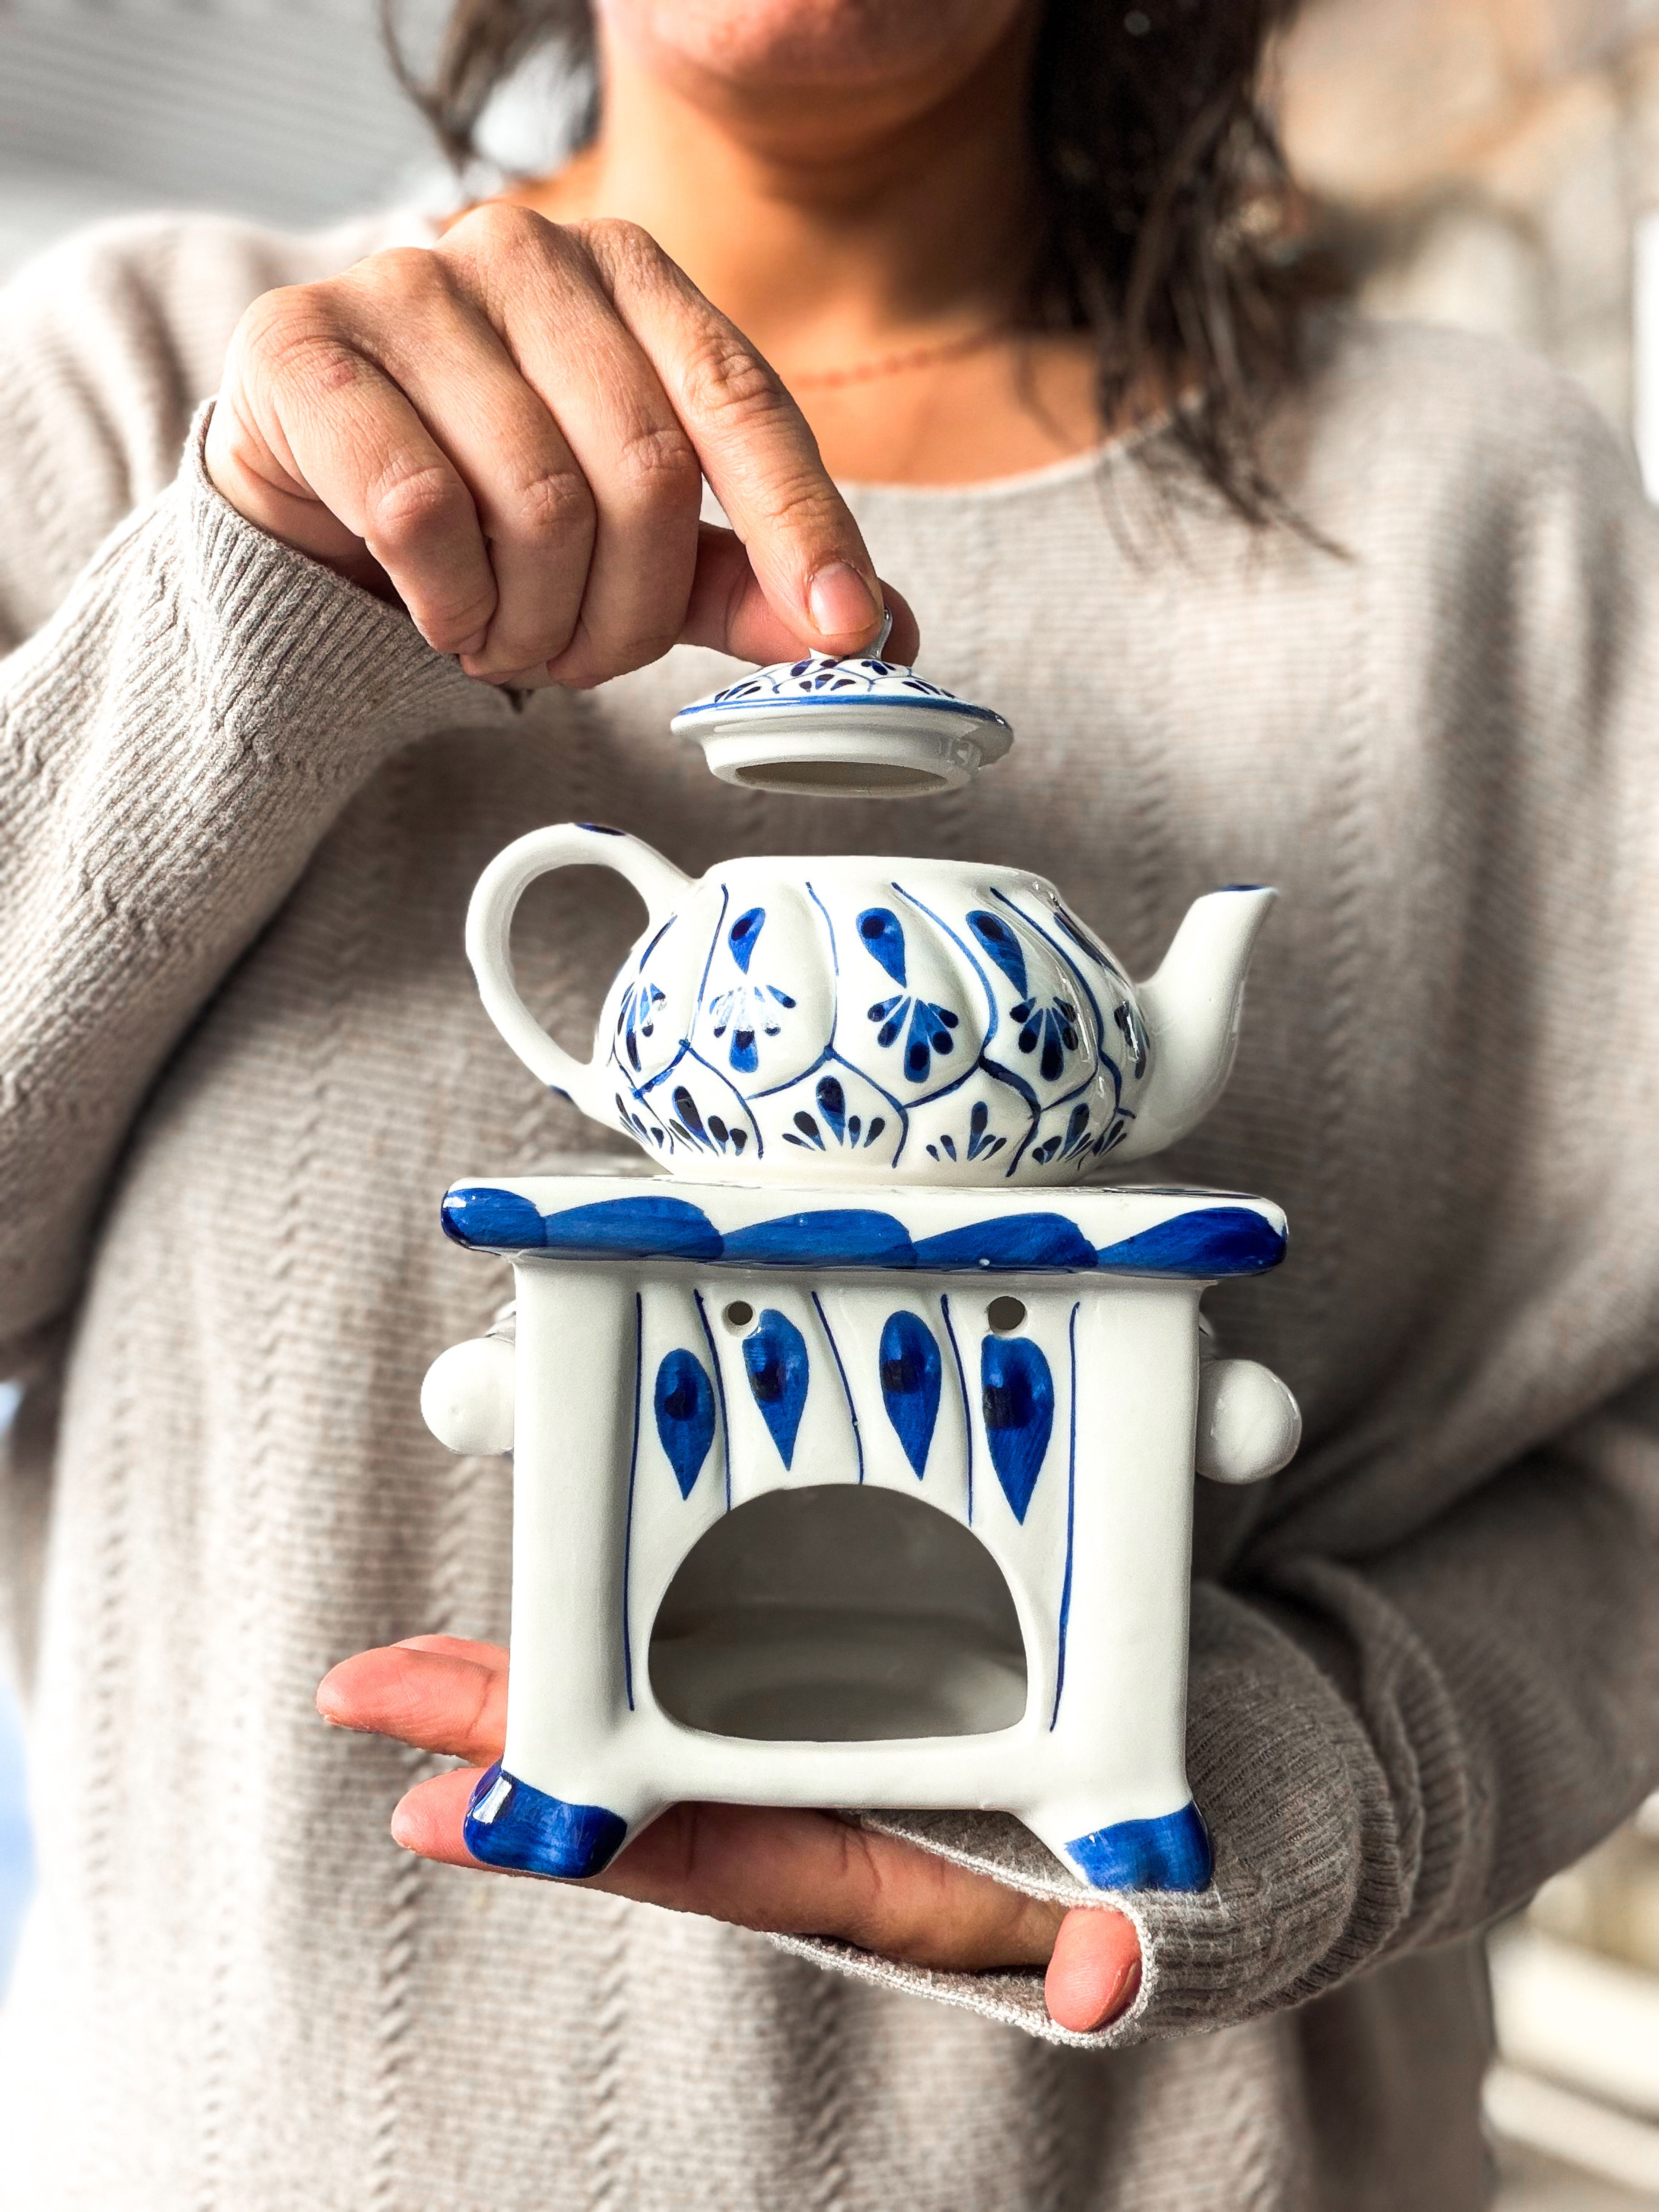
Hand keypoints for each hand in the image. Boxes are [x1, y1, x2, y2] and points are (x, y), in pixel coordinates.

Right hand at [206, 206, 917, 686]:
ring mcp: (409, 282)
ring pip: (536, 503)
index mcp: (629, 275)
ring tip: (503, 635)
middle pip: (643, 472)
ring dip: (532, 621)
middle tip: (582, 660)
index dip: (803, 525)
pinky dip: (447, 600)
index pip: (743, 402)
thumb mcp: (635, 543)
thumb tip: (886, 633)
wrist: (310, 487)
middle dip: (625, 612)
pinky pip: (420, 510)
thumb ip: (746, 578)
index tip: (847, 629)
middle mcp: (526, 251)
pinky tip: (439, 611)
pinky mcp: (305, 342)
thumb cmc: (486, 503)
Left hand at [318, 1636, 1141, 2034]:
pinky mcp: (861, 1681)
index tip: (447, 1813)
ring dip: (540, 1688)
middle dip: (511, 1741)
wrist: (1221, 1786)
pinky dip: (640, 1626)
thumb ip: (1137, 1938)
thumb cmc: (1194, 1837)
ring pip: (670, 1723)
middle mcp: (846, 1820)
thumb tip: (1100, 1980)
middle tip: (364, 1691)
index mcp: (904, 1872)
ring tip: (405, 1667)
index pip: (728, 1857)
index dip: (589, 1838)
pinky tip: (561, 1597)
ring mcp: (844, 1752)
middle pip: (656, 1784)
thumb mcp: (1176, 1889)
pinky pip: (731, 1661)